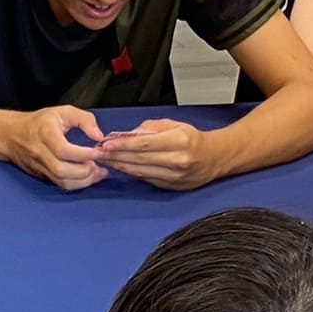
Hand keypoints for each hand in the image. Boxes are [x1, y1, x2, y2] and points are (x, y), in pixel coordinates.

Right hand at [4, 107, 107, 190]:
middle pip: (62, 170)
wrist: (12, 135)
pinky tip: (88, 176)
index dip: (83, 154)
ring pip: (62, 181)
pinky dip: (78, 184)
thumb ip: (84, 120)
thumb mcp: (63, 112)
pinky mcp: (42, 176)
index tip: (98, 151)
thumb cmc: (40, 122)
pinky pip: (61, 185)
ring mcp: (40, 167)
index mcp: (45, 133)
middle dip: (85, 170)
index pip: (63, 150)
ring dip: (84, 180)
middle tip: (99, 163)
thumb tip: (98, 136)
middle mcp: (40, 153)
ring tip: (97, 171)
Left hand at [92, 118, 222, 190]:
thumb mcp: (173, 125)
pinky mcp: (170, 186)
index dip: (122, 145)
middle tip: (98, 152)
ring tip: (104, 160)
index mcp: (179, 141)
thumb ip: (149, 128)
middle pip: (139, 159)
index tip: (105, 144)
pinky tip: (120, 167)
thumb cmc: (192, 139)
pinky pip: (145, 179)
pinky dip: (131, 172)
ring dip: (120, 166)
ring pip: (140, 172)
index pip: (144, 144)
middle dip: (116, 156)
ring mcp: (174, 176)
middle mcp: (177, 160)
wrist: (213, 158)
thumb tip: (125, 135)